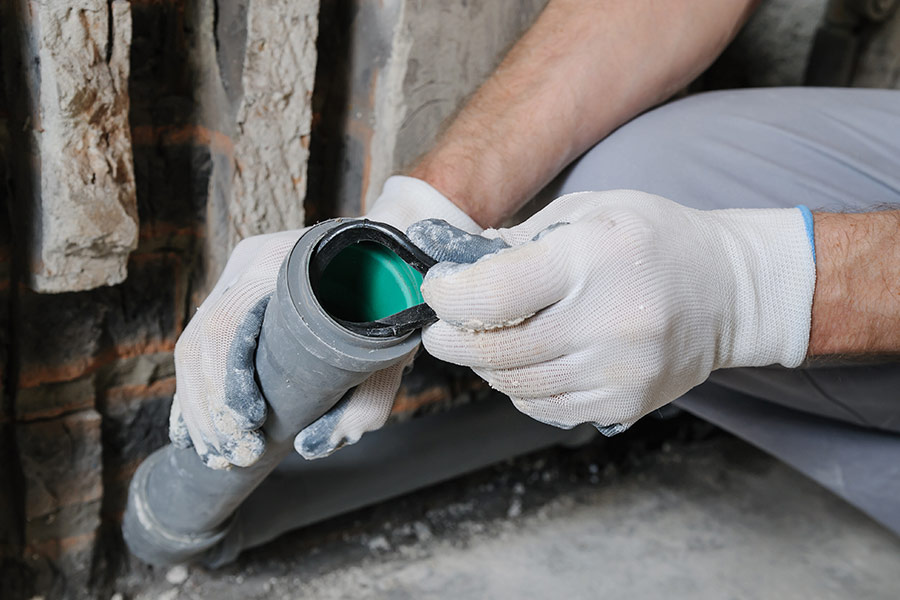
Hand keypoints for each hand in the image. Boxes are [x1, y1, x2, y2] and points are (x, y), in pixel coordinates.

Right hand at [170, 177, 479, 467]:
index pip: (226, 327)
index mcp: (281, 263)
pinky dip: (199, 392)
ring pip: (194, 347)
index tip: (250, 430)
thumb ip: (369, 400)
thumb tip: (314, 445)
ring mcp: (238, 273)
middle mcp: (249, 262)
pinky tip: (203, 432)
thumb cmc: (394, 295)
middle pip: (201, 343)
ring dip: (200, 408)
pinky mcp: (237, 291)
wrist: (396, 250)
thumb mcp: (392, 348)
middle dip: (209, 410)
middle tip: (234, 455)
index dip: (226, 388)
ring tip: (222, 453)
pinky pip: (202, 344)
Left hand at [411, 190, 815, 433]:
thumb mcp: (590, 209)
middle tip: (441, 328)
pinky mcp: (624, 403)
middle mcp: (608, 320)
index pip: (493, 294)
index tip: (439, 290)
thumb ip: (521, 239)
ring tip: (486, 341)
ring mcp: (619, 370)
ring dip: (485, 365)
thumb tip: (459, 266)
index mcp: (593, 258)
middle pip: (495, 351)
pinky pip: (545, 407)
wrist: (729, 291)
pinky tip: (527, 363)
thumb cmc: (655, 240)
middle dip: (451, 339)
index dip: (448, 297)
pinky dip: (520, 387)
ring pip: (515, 384)